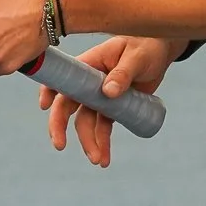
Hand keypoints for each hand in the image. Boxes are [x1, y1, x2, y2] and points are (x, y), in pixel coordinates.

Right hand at [39, 36, 183, 167]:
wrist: (161, 51)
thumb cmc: (146, 45)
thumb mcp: (136, 57)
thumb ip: (123, 73)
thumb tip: (109, 92)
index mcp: (89, 63)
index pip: (63, 78)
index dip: (49, 91)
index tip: (44, 107)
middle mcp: (89, 82)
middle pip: (68, 105)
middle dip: (60, 126)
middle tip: (60, 145)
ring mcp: (100, 96)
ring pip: (86, 122)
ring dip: (88, 142)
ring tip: (98, 161)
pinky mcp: (112, 108)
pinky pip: (103, 128)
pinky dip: (102, 143)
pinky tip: (104, 159)